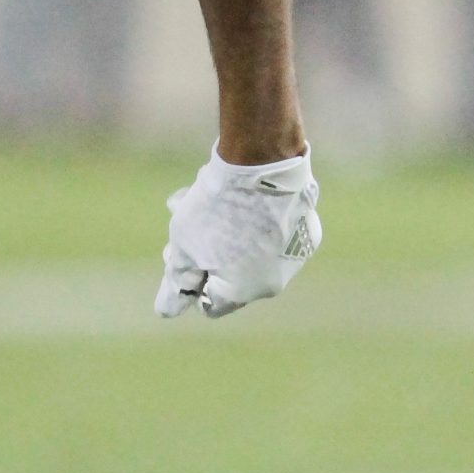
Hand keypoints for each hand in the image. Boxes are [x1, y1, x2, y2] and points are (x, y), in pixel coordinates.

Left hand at [154, 145, 319, 318]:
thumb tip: (167, 312)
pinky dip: (254, 218)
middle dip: (203, 251)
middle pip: (230, 274)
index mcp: (244, 292)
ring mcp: (295, 253)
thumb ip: (177, 283)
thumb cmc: (218, 208)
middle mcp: (275, 280)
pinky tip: (236, 191)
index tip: (177, 252)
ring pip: (250, 249)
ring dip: (224, 230)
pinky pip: (273, 230)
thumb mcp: (185, 247)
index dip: (189, 279)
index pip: (210, 302)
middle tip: (185, 224)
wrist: (262, 160)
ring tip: (200, 197)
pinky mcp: (306, 226)